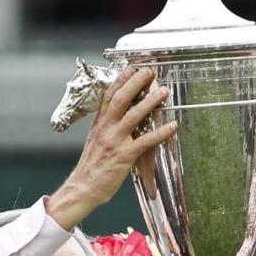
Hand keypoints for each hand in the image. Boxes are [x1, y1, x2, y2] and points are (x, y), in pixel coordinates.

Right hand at [46, 66, 177, 229]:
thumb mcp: (95, 140)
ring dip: (151, 102)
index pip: (109, 95)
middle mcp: (105, 128)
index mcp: (99, 123)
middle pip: (121, 98)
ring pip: (134, 115)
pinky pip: (146, 141)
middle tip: (150, 72)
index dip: (121, 79)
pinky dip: (160, 132)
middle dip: (136, 82)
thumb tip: (118, 114)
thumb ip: (106, 126)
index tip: (133, 68)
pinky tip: (172, 125)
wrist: (83, 188)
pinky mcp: (124, 156)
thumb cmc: (92, 167)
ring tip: (164, 91)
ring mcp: (114, 141)